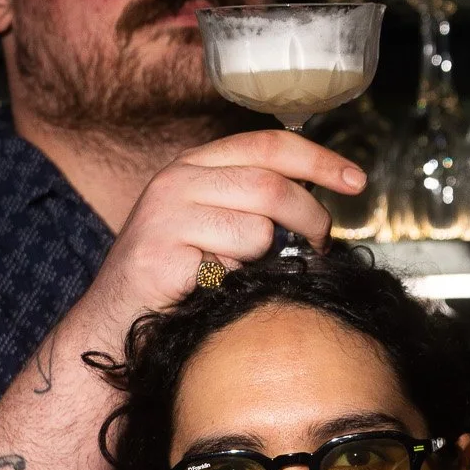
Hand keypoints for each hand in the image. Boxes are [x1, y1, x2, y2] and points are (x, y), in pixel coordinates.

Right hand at [71, 129, 362, 352]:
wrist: (113, 323)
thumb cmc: (175, 278)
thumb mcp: (212, 225)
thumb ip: (254, 203)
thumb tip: (318, 207)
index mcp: (194, 166)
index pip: (269, 145)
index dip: (319, 159)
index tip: (356, 180)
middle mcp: (176, 182)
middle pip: (271, 187)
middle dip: (310, 220)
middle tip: (318, 248)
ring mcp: (164, 218)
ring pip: (256, 230)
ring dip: (264, 261)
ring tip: (242, 275)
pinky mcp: (161, 257)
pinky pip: (230, 268)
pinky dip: (235, 286)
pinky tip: (213, 292)